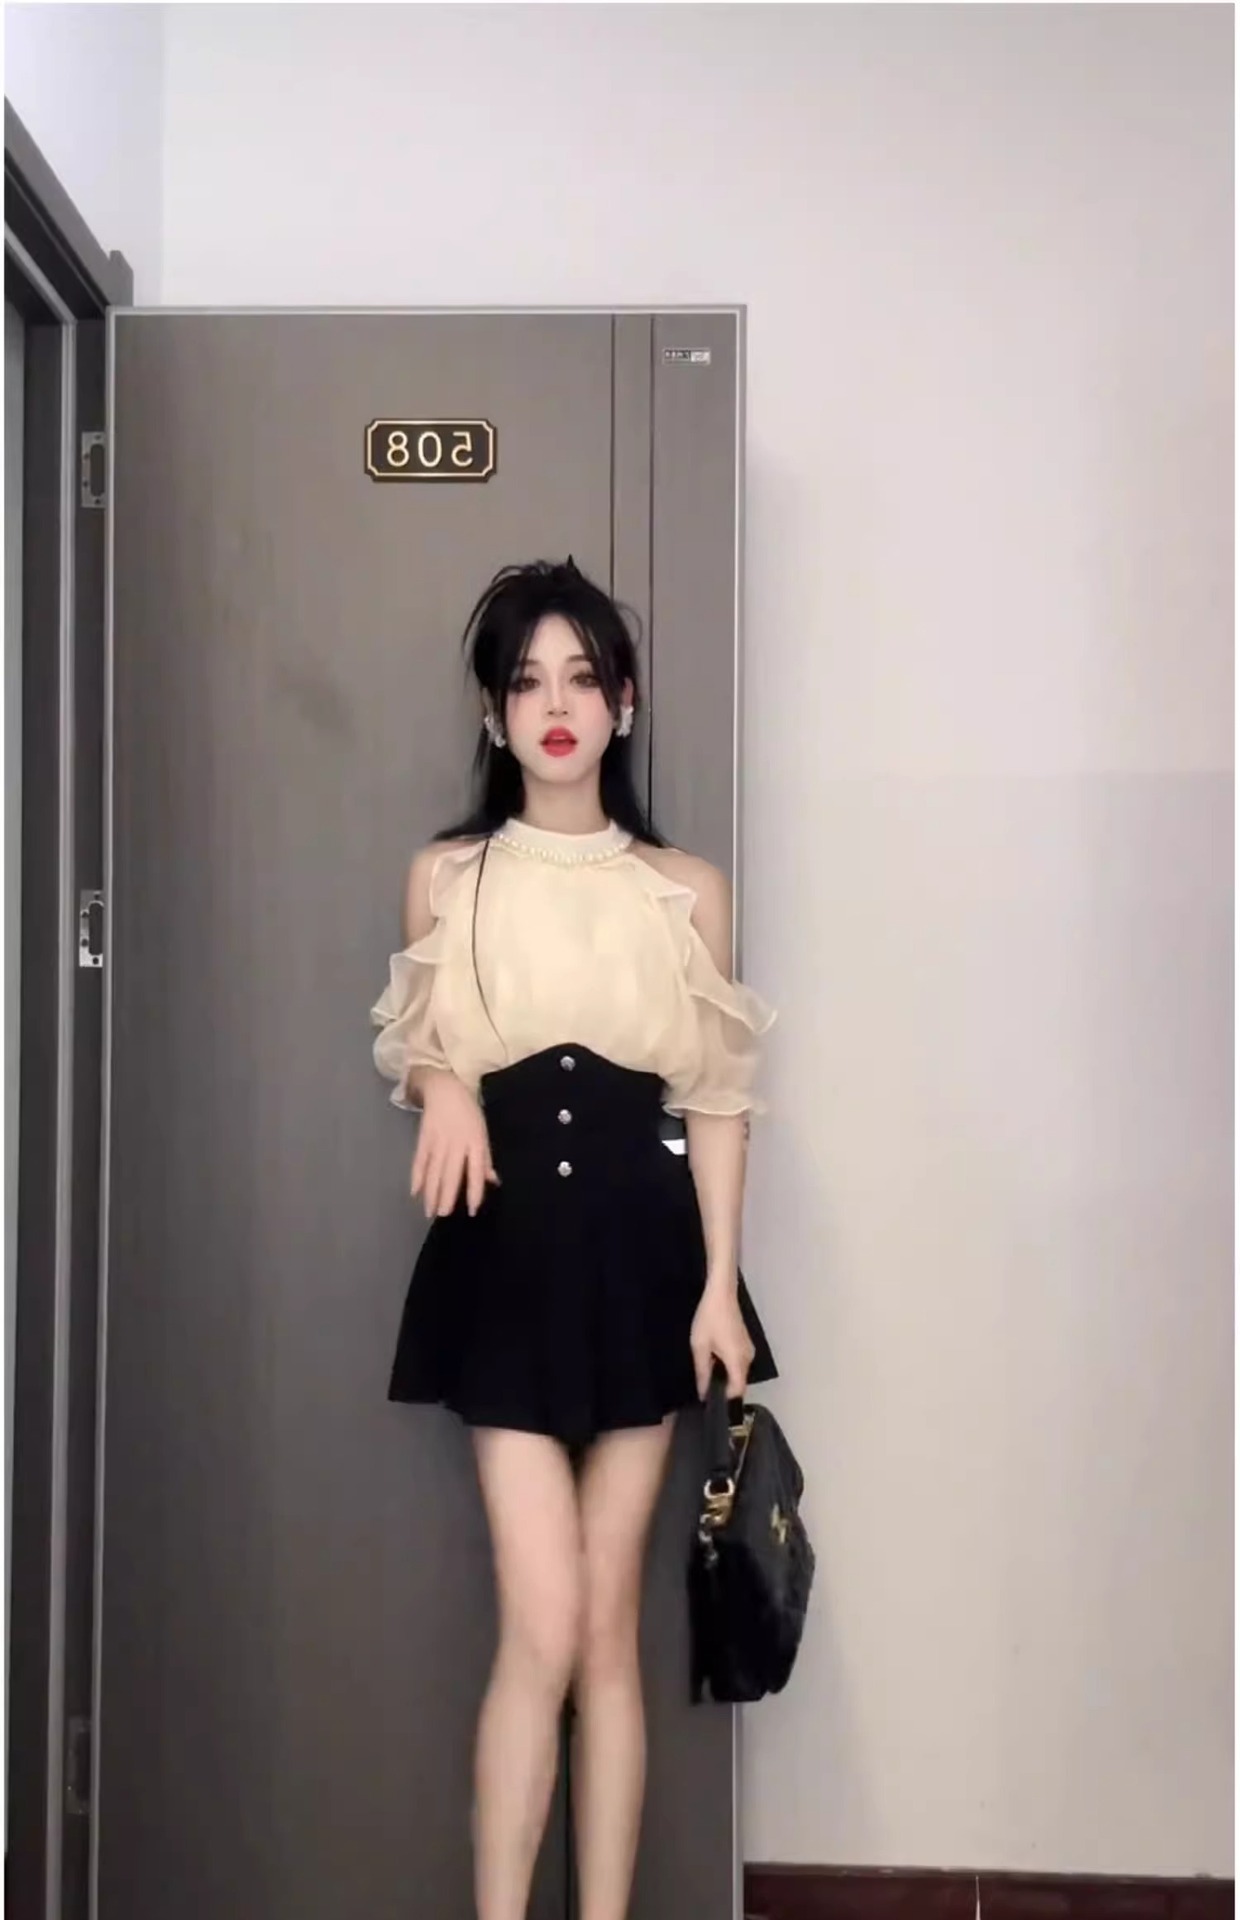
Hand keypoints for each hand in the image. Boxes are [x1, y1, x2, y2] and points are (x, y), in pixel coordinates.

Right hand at [411, 1071, 498, 1219]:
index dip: (474, 1191)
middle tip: (443, 1215)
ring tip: (429, 1211)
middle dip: (446, 1196)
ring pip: (434, 1171)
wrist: (445, 1088)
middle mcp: (456, 1143)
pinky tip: (415, 1192)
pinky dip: (417, 1176)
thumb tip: (493, 1181)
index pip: (475, 1170)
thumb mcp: (482, 1132)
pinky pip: (419, 1160)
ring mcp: (438, 1140)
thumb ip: (485, 1158)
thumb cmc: (468, 1113)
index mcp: (475, 1141)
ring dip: (431, 1192)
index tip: (471, 1210)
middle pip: (451, 1173)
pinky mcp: (424, 1138)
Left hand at [689, 1280, 754, 1400]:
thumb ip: (702, 1372)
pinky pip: (739, 1363)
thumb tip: (703, 1393)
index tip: (711, 1404)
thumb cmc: (709, 1319)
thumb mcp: (700, 1347)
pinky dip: (728, 1366)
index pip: (737, 1391)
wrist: (721, 1294)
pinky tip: (714, 1360)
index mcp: (737, 1361)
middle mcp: (748, 1358)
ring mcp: (749, 1350)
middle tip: (705, 1390)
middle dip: (724, 1389)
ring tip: (707, 1375)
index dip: (725, 1400)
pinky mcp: (746, 1343)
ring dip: (725, 1376)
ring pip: (739, 1373)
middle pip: (739, 1383)